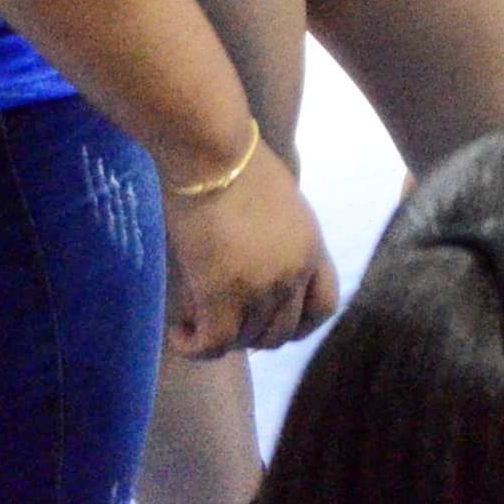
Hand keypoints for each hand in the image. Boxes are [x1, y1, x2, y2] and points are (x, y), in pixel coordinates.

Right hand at [162, 144, 338, 356]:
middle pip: (282, 333)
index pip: (323, 308)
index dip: (298, 325)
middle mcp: (295, 273)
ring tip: (194, 319)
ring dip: (220, 338)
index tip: (270, 322)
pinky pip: (214, 344)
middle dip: (251, 335)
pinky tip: (180, 333)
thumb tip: (256, 261)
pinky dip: (195, 347)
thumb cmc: (239, 166)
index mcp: (313, 249)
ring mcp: (263, 287)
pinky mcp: (223, 294)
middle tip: (221, 321)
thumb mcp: (281, 205)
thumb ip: (279, 241)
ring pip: (247, 341)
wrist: (215, 155)